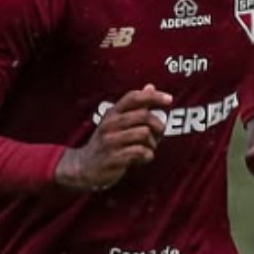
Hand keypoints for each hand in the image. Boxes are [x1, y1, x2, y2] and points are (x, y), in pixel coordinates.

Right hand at [56, 84, 171, 190]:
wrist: (84, 167)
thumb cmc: (108, 142)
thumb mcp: (118, 122)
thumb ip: (136, 106)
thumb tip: (151, 87)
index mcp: (112, 113)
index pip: (133, 97)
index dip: (153, 96)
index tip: (170, 99)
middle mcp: (110, 124)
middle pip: (144, 115)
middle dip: (158, 126)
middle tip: (158, 136)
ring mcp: (110, 141)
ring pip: (144, 133)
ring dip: (152, 144)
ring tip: (147, 149)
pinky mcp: (113, 157)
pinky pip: (140, 152)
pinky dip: (147, 156)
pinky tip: (142, 159)